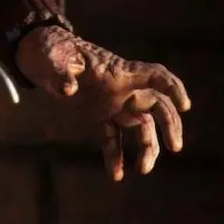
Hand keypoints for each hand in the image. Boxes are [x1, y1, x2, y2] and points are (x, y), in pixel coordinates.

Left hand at [15, 25, 190, 179]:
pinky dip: (117, 156)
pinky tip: (116, 174)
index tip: (185, 105)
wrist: (38, 54)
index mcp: (117, 71)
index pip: (154, 74)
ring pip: (142, 126)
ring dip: (148, 148)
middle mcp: (122, 88)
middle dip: (170, 125)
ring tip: (143, 169)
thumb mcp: (54, 56)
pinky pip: (115, 138)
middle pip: (157, 105)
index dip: (172, 87)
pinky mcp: (98, 115)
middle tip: (175, 147)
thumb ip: (62, 71)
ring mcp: (112, 103)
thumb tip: (68, 89)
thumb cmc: (51, 49)